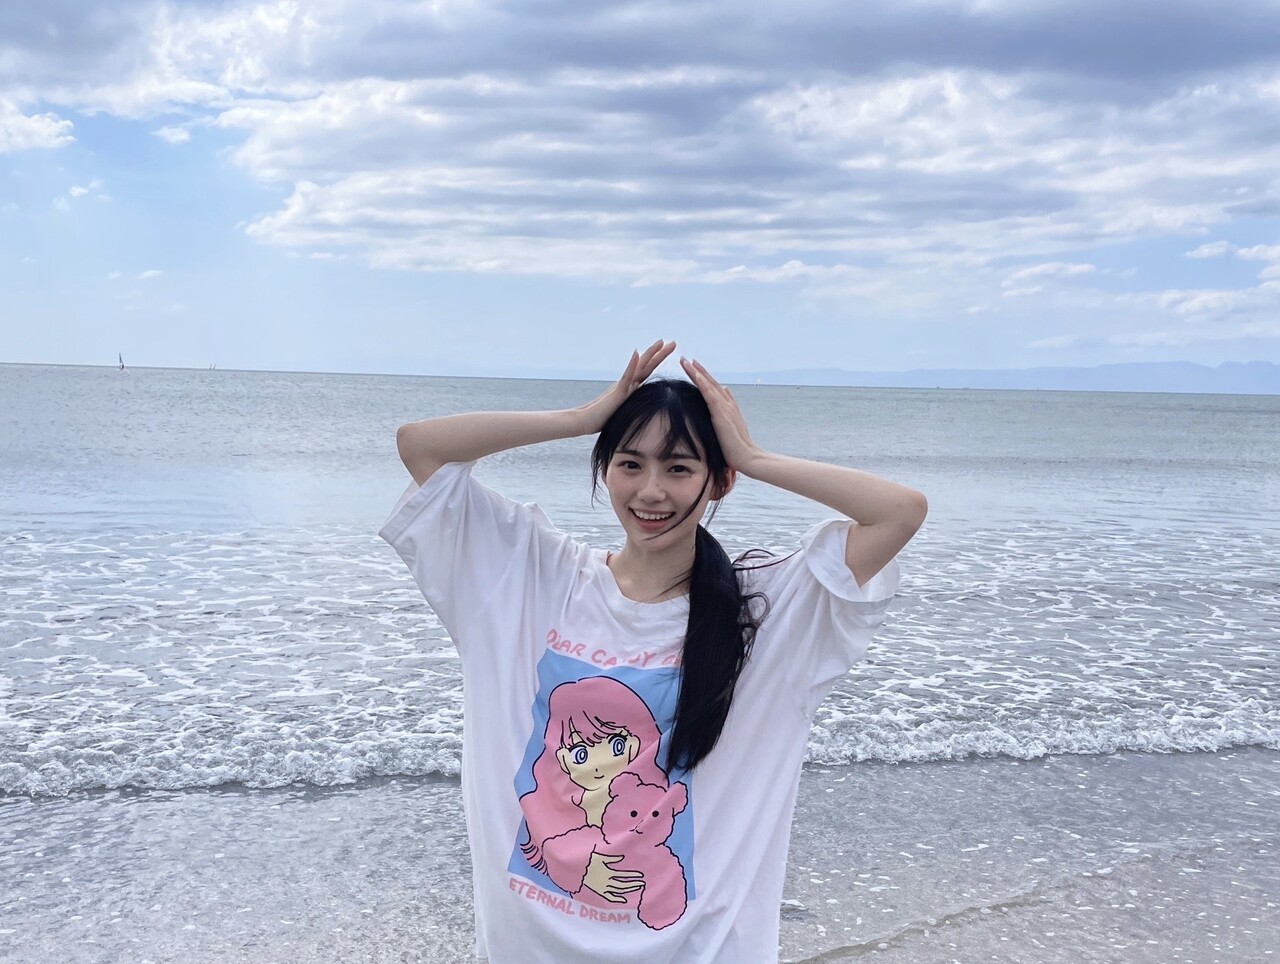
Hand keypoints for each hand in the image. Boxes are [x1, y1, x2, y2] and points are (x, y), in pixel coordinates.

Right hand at [574, 339, 675, 433]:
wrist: (585, 421)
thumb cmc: (601, 419)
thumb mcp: (622, 411)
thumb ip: (631, 405)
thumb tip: (640, 405)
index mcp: (630, 388)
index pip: (647, 371)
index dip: (657, 360)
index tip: (668, 349)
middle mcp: (627, 384)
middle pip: (646, 365)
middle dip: (660, 353)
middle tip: (673, 342)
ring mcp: (622, 387)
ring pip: (639, 367)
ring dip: (650, 354)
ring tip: (661, 342)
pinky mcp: (617, 393)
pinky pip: (626, 377)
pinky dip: (632, 365)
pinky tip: (637, 354)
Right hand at [582, 851, 644, 902]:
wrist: (576, 870)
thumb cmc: (588, 861)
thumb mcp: (600, 857)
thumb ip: (612, 858)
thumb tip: (622, 857)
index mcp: (607, 873)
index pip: (623, 875)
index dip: (632, 875)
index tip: (641, 875)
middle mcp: (607, 882)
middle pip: (623, 885)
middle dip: (633, 884)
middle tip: (642, 883)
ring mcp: (603, 888)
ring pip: (618, 891)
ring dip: (628, 889)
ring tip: (637, 887)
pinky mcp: (600, 892)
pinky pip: (609, 897)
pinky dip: (617, 899)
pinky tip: (624, 900)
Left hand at [679, 357, 764, 472]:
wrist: (748, 458)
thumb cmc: (737, 449)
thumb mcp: (732, 430)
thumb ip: (728, 415)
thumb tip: (725, 399)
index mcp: (728, 408)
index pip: (714, 389)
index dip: (704, 378)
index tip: (693, 368)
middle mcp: (727, 404)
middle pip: (710, 383)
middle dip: (697, 370)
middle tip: (685, 359)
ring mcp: (725, 407)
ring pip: (708, 384)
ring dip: (696, 371)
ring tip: (684, 361)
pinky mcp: (721, 413)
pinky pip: (709, 394)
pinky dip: (701, 382)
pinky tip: (694, 373)